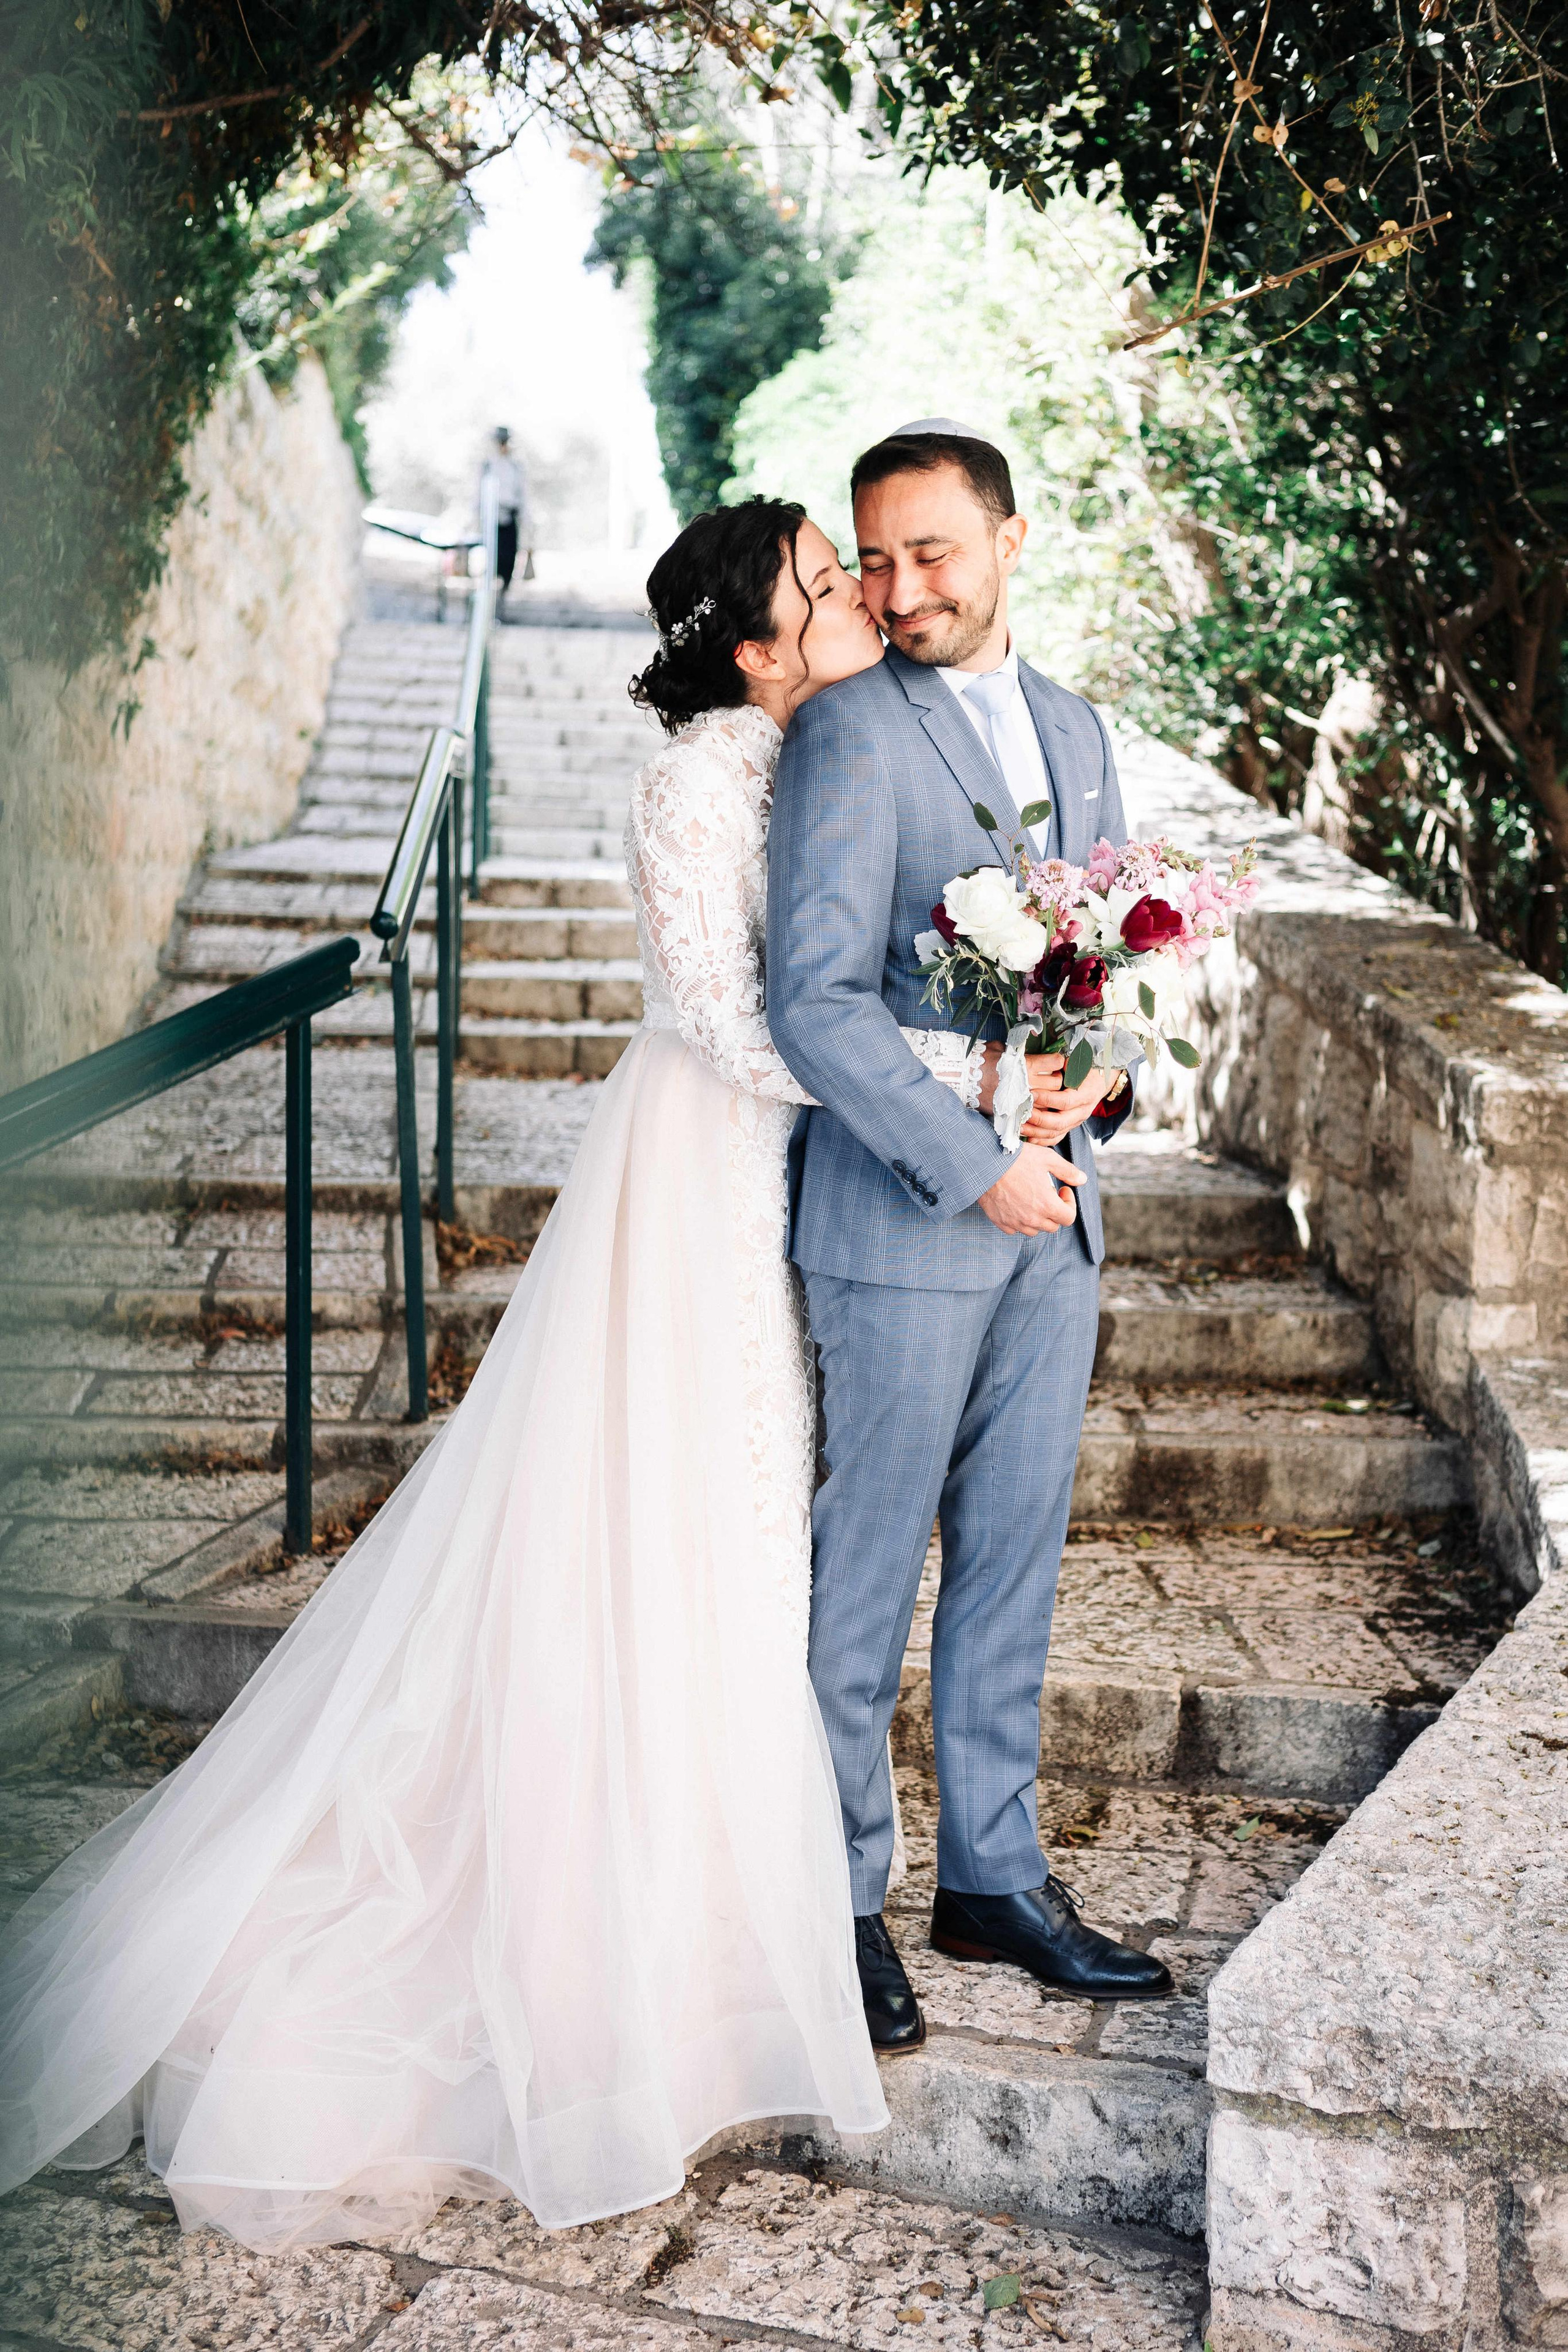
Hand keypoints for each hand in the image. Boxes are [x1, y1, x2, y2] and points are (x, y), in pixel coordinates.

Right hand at [977, 1142, 1084, 1235]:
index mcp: (1047, 1205)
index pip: (1068, 1218)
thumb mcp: (1047, 1158)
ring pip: (1034, 1230)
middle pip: (1053, 1226)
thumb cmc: (1016, 1159)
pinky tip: (1016, 1204)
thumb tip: (1082, 1180)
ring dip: (1038, 1218)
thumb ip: (1068, 1171)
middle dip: (1055, 1211)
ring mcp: (1015, 1222)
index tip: (1062, 1190)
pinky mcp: (1000, 1222)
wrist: (984, 1164)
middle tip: (1047, 1193)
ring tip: (1031, 1199)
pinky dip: (1019, 1221)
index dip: (1069, 1204)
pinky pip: (1015, 1229)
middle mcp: (1032, 1219)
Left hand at [1005, 1050, 1122, 1145]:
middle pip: (1060, 1122)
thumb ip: (1069, 1064)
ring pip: (1056, 1132)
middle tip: (1022, 1113)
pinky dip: (1042, 1140)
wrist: (1099, 1081)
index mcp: (1086, 1094)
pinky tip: (1028, 1137)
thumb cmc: (1087, 1068)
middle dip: (1038, 1119)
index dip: (1047, 1099)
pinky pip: (1056, 1138)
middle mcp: (1082, 1111)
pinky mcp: (1070, 1126)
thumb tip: (1057, 1061)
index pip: (1065, 1101)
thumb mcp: (1081, 1063)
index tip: (1031, 1094)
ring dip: (1036, 1132)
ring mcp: (1076, 1121)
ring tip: (1020, 1126)